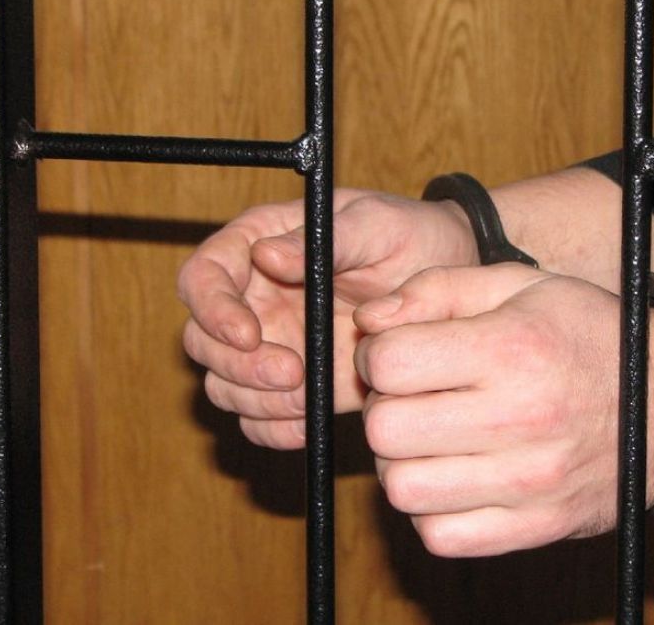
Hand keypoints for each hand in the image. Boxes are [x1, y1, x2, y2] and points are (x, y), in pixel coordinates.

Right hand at [178, 190, 478, 448]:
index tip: (247, 334)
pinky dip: (275, 428)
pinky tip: (309, 422)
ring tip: (307, 396)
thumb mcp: (377, 224)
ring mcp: (272, 345)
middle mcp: (254, 298)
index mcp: (258, 244)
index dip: (213, 310)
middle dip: (237, 365)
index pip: (202, 277)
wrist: (451, 278)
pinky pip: (260, 419)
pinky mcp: (298, 386)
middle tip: (290, 373)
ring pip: (225, 386)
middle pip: (203, 341)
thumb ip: (325, 239)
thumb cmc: (411, 236)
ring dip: (255, 400)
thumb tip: (265, 255)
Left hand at [353, 264, 653, 556]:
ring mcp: (531, 482)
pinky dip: (433, 509)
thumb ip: (438, 289)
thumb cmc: (588, 334)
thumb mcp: (521, 285)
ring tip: (434, 438)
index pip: (390, 364)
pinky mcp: (539, 526)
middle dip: (385, 408)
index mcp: (514, 349)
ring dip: (403, 462)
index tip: (402, 354)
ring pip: (402, 489)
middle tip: (415, 397)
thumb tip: (369, 323)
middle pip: (385, 429)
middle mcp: (522, 418)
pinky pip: (441, 536)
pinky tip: (456, 477)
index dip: (379, 355)